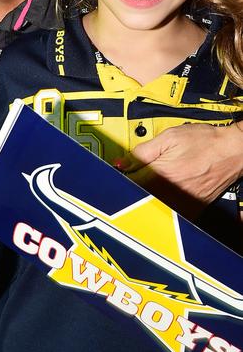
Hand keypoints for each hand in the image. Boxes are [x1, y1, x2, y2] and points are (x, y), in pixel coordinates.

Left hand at [127, 122, 242, 217]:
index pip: (128, 183)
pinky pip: (170, 214)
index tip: (119, 175)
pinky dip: (162, 209)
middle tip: (132, 182)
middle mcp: (170, 192)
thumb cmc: (205, 142)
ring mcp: (181, 203)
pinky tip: (161, 200)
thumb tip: (123, 162)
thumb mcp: (169, 136)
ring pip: (152, 208)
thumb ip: (143, 150)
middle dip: (132, 190)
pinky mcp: (192, 209)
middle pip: (138, 198)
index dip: (121, 178)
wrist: (233, 151)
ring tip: (150, 190)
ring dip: (145, 200)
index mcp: (161, 174)